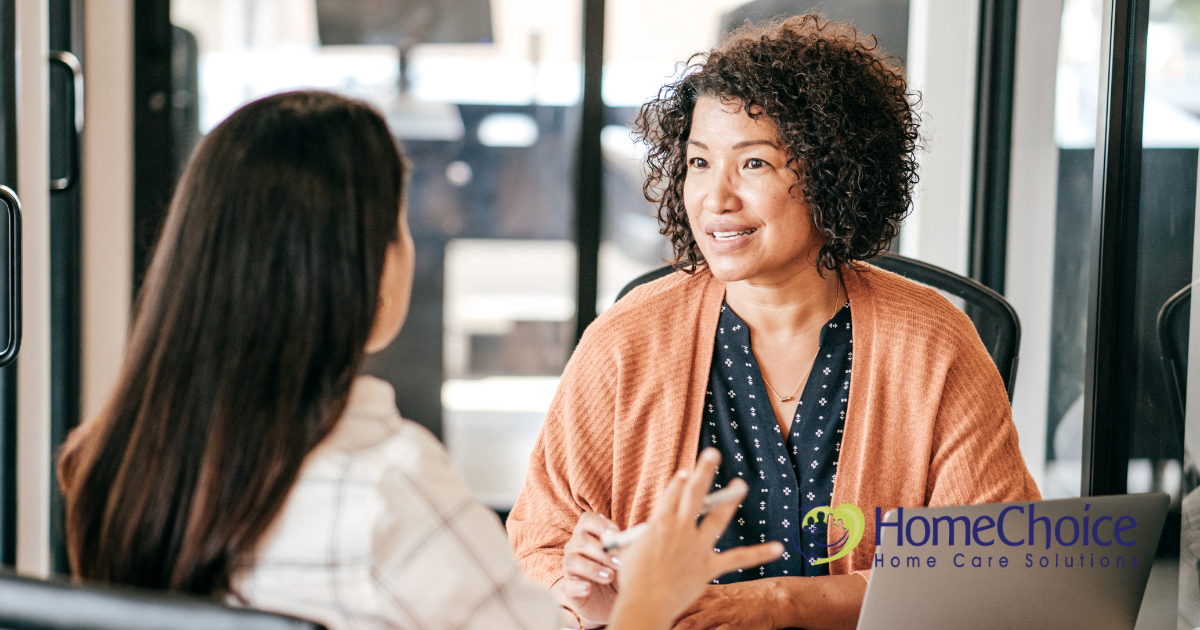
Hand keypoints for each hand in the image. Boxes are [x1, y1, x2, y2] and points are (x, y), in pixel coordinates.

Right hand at [555, 511, 621, 626]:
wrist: (614, 597)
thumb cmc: (620, 570)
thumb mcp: (627, 557)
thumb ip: (628, 546)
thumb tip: (631, 538)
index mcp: (588, 533)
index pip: (587, 520)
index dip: (600, 524)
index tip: (615, 533)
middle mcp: (575, 547)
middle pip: (581, 541)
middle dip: (602, 551)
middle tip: (620, 562)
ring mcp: (570, 568)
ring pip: (572, 562)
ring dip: (592, 568)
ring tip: (609, 576)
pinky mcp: (569, 588)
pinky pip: (568, 585)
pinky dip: (578, 586)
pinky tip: (589, 589)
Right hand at [609, 449, 783, 629]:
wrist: (645, 603)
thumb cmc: (634, 578)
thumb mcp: (631, 549)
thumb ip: (642, 535)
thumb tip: (643, 529)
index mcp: (660, 522)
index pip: (673, 494)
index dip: (680, 481)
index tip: (687, 472)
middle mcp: (680, 529)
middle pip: (694, 494)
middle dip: (704, 472)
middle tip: (713, 453)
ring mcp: (697, 547)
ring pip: (717, 518)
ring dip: (729, 500)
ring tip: (740, 484)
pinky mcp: (709, 566)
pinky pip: (737, 558)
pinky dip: (759, 554)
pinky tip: (778, 547)